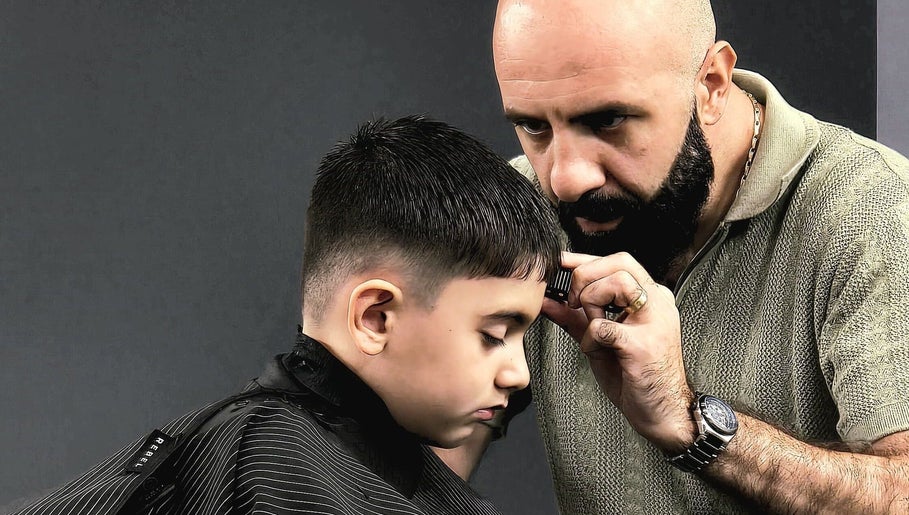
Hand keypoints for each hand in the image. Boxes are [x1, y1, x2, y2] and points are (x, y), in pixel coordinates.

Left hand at [542, 251, 695, 452]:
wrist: (664, 413)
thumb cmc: (635, 376)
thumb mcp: (602, 340)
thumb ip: (577, 318)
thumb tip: (549, 300)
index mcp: (651, 298)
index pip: (618, 261)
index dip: (585, 259)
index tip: (561, 263)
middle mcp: (657, 303)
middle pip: (618, 263)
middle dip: (585, 278)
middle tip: (574, 303)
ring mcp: (654, 322)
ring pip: (615, 284)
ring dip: (591, 304)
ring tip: (592, 329)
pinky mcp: (643, 345)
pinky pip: (603, 326)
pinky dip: (590, 340)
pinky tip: (597, 352)